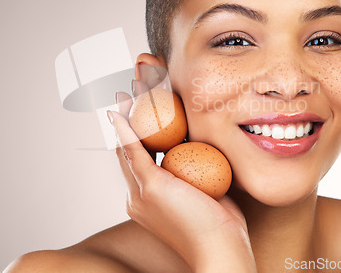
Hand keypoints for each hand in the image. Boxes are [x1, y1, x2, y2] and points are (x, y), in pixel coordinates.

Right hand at [108, 79, 255, 271]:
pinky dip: (126, 129)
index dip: (138, 133)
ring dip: (129, 116)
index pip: (139, 158)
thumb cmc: (217, 226)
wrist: (220, 249)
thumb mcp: (204, 192)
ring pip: (129, 145)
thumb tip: (203, 154)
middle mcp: (137, 196)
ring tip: (129, 92)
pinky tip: (120, 111)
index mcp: (147, 199)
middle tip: (132, 92)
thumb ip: (194, 173)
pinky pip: (133, 150)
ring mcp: (139, 193)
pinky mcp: (149, 187)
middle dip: (130, 118)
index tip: (144, 110)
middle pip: (129, 148)